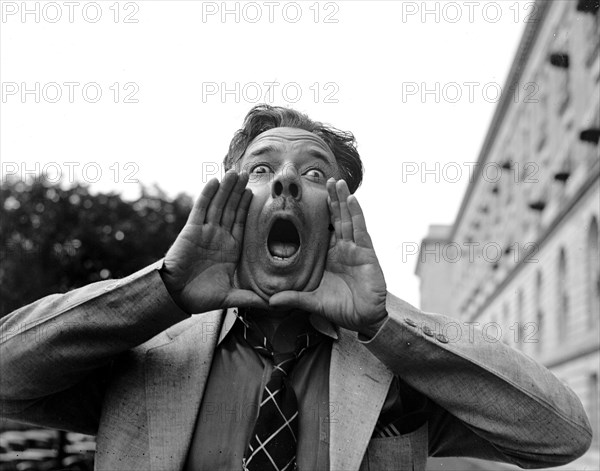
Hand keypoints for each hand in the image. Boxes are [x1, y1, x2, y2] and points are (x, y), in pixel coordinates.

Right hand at [161, 171, 267, 313]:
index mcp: (231, 249)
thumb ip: (252, 298)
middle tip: (248, 173)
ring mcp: (205, 231)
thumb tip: (274, 305)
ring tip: (235, 172)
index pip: (242, 222)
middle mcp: (219, 237)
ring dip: (226, 188)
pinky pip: (201, 209)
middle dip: (238, 191)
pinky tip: (214, 181)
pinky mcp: (191, 230)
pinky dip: (207, 194)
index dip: (248, 207)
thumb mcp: (232, 297)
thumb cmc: (202, 298)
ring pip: (218, 205)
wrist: (176, 297)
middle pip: (231, 208)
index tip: (256, 192)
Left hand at [269, 179, 387, 336]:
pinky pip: (360, 230)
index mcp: (329, 256)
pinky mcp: (367, 253)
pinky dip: (356, 213)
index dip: (314, 215)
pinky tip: (351, 199)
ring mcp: (355, 249)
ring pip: (347, 219)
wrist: (363, 320)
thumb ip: (293, 297)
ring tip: (336, 182)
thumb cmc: (341, 309)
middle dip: (330, 199)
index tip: (303, 198)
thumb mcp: (312, 301)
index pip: (320, 230)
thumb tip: (269, 301)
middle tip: (323, 179)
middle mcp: (342, 249)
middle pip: (335, 218)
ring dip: (342, 199)